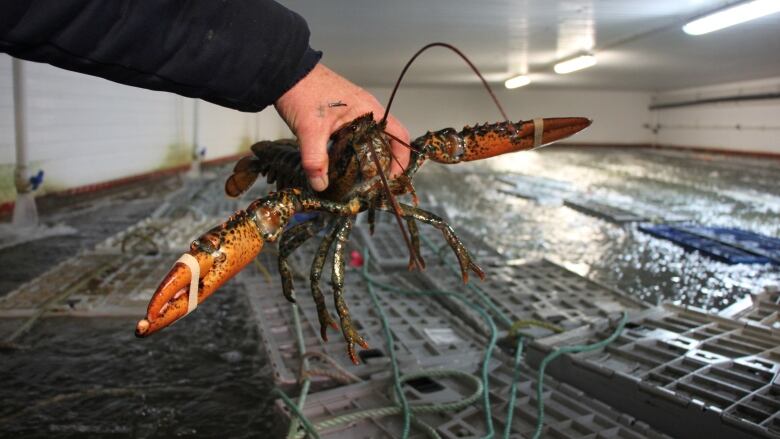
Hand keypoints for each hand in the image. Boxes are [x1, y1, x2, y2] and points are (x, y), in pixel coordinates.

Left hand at [274, 63, 409, 191]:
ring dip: (369, 155)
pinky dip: (355, 148)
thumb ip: (316, 161)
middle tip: (374, 182)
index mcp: (369, 111)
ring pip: (371, 137)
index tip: (391, 178)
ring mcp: (354, 110)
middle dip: (384, 162)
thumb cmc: (303, 93)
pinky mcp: (341, 112)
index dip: (400, 159)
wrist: (285, 70)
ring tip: (359, 176)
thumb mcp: (310, 131)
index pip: (399, 136)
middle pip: (387, 139)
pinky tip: (342, 160)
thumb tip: (321, 185)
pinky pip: (357, 133)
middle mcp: (367, 110)